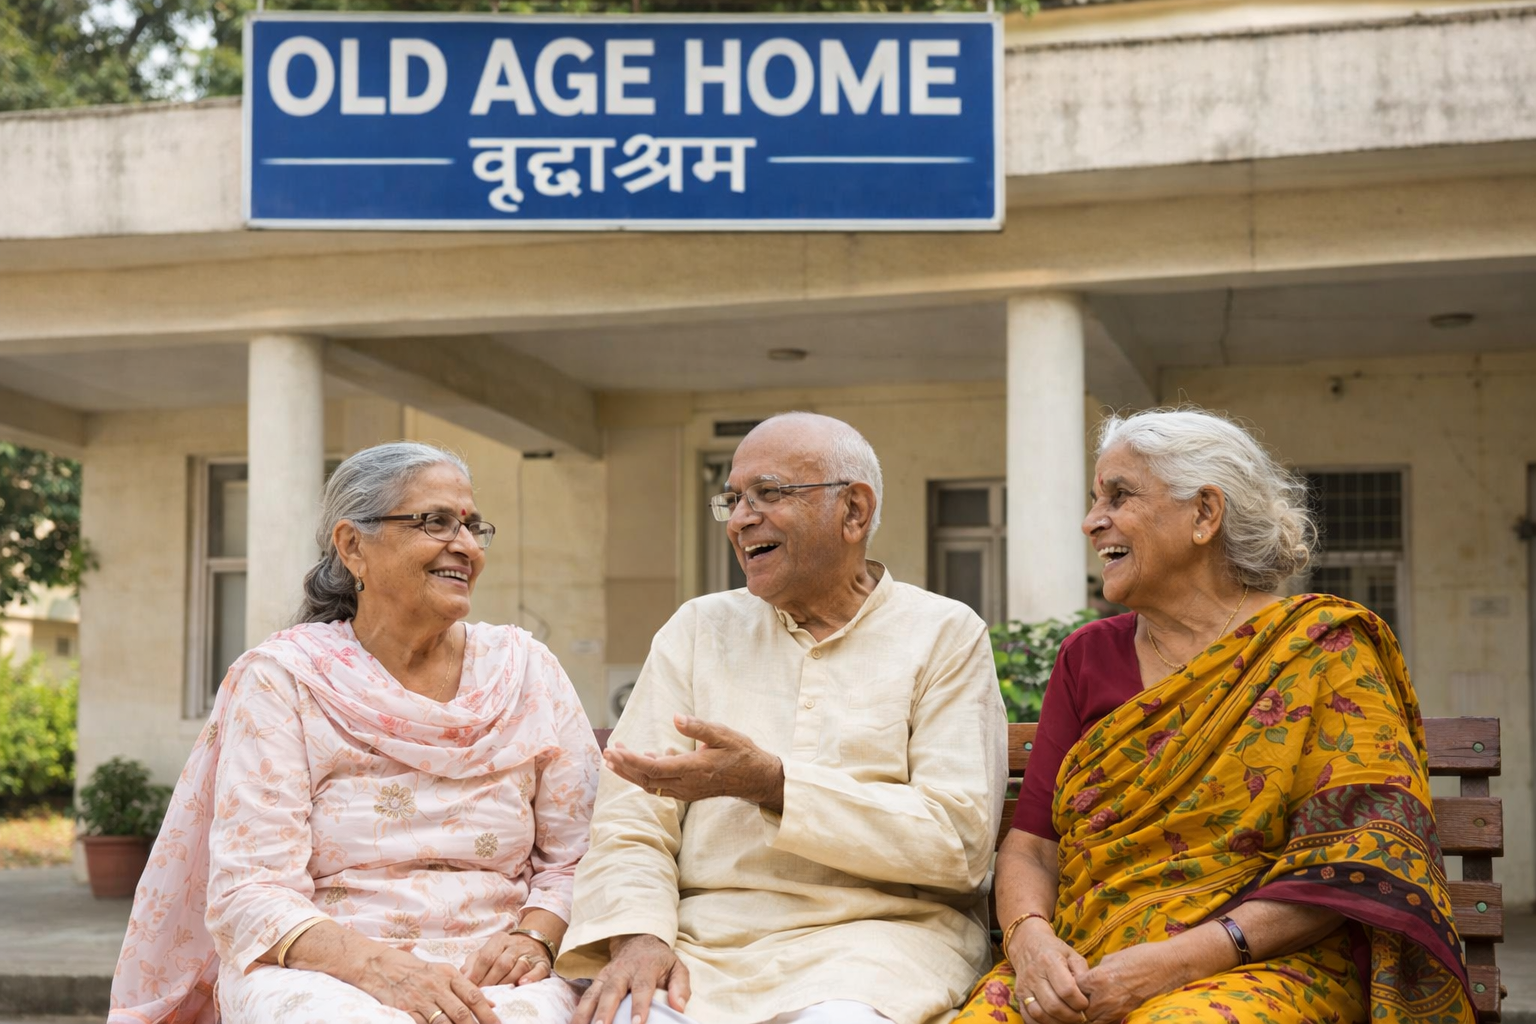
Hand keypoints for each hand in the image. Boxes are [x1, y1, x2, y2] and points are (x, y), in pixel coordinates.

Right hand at [348, 945, 501, 1023]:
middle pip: (461, 1013)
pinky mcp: (404, 1010)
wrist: (381, 966)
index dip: (487, 1013)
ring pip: (444, 1022)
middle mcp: (436, 986)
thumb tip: (489, 1003)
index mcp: (448, 974)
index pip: (473, 996)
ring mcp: (420, 999)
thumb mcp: (442, 972)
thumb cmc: (415, 969)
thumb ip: (464, 987)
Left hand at [461, 932, 552, 987]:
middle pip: (502, 963)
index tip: (470, 987)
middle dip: (491, 980)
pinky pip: (539, 969)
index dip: (477, 973)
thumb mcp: (486, 952)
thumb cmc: (503, 952)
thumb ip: (473, 962)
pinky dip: (531, 977)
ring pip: (519, 966)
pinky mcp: (542, 963)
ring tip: (498, 993)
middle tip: (483, 994)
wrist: (532, 942)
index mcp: (499, 939)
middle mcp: (515, 944)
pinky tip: (522, 983)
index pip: (486, 956)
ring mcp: (530, 953)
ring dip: (507, 981)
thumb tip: (463, 976)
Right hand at [570, 934, 689, 1023]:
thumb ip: (680, 986)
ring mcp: (607, 975)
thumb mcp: (677, 967)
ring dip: (585, 1013)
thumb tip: (679, 1008)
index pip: (642, 987)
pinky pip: (585, 997)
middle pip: (612, 991)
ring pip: (593, 994)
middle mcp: (622, 971)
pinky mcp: (596, 981)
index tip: (637, 1023)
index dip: (639, 1005)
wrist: (638, 940)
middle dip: (605, 1011)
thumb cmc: (659, 961)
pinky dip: (578, 1012)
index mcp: (645, 967)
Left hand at [603, 715, 783, 809]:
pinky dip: (646, 775)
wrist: (756, 778)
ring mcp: (686, 791)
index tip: (614, 752)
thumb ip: (698, 727)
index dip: (631, 761)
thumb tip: (676, 717)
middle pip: (646, 780)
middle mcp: (686, 784)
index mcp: (692, 769)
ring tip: (614, 758)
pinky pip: (660, 786)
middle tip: (606, 752)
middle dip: (623, 767)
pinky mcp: (687, 791)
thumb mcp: (723, 734)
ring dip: (630, 772)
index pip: (653, 768)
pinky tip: (643, 758)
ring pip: (650, 785)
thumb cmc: (741, 753)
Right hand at [1008, 920, 1089, 1023]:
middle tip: (1080, 1016)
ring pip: (1039, 1014)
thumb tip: (1088, 994)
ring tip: (1068, 1020)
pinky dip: (1041, 1023)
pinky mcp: (1018, 995)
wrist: (1026, 943)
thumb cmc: (1054, 950)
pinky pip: (1028, 1016)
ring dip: (1057, 1022)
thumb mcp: (1072, 954)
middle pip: (1053, 1005)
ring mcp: (1024, 986)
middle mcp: (1035, 974)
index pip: (1066, 989)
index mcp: (1050, 961)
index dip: (1079, 1002)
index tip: (1086, 1004)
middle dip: (1071, 1016)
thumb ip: (1082, 972)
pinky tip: (1053, 1021)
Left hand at [1078, 947, 1163, 1023]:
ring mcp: (1115, 1008)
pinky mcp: (1126, 1013)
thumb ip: (1097, 970)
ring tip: (1092, 1002)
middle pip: (1080, 1007)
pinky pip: (1106, 1021)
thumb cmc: (1140, 956)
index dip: (1072, 984)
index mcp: (1098, 978)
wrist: (1166, 966)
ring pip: (1092, 1018)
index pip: (1073, 988)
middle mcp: (1104, 996)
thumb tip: (1089, 977)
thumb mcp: (1112, 957)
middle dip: (1079, 1001)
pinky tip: (1104, 1008)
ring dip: (1090, 1012)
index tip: (1075, 981)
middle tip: (1081, 994)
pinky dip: (1102, 1017)